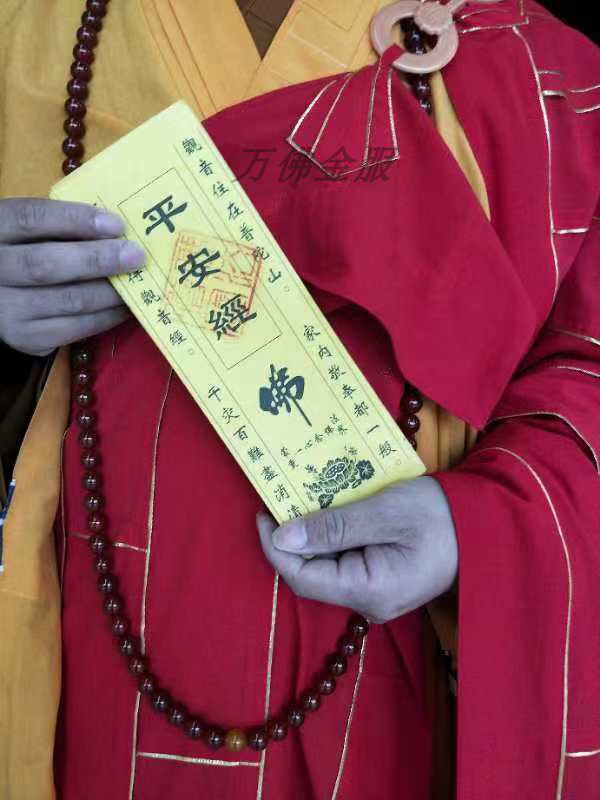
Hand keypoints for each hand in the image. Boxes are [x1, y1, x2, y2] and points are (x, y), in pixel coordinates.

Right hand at [0, 198, 145, 355]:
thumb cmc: (22, 253)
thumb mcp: (29, 231)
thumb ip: (59, 226)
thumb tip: (115, 228)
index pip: (30, 218)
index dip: (75, 220)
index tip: (115, 224)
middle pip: (45, 265)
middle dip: (97, 260)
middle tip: (135, 256)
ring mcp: (7, 310)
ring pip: (65, 300)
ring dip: (109, 292)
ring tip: (138, 281)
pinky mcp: (26, 338)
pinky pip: (73, 329)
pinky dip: (105, 318)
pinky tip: (125, 307)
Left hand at [257, 476, 457, 622]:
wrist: (489, 526)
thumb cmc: (442, 515)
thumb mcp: (385, 511)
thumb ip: (334, 526)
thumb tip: (282, 536)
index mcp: (369, 590)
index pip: (302, 577)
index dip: (274, 546)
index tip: (262, 512)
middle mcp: (369, 601)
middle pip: (312, 573)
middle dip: (292, 538)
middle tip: (282, 497)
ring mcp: (377, 594)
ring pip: (327, 567)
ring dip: (312, 535)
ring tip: (303, 499)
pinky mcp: (383, 580)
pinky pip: (345, 563)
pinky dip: (331, 537)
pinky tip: (329, 511)